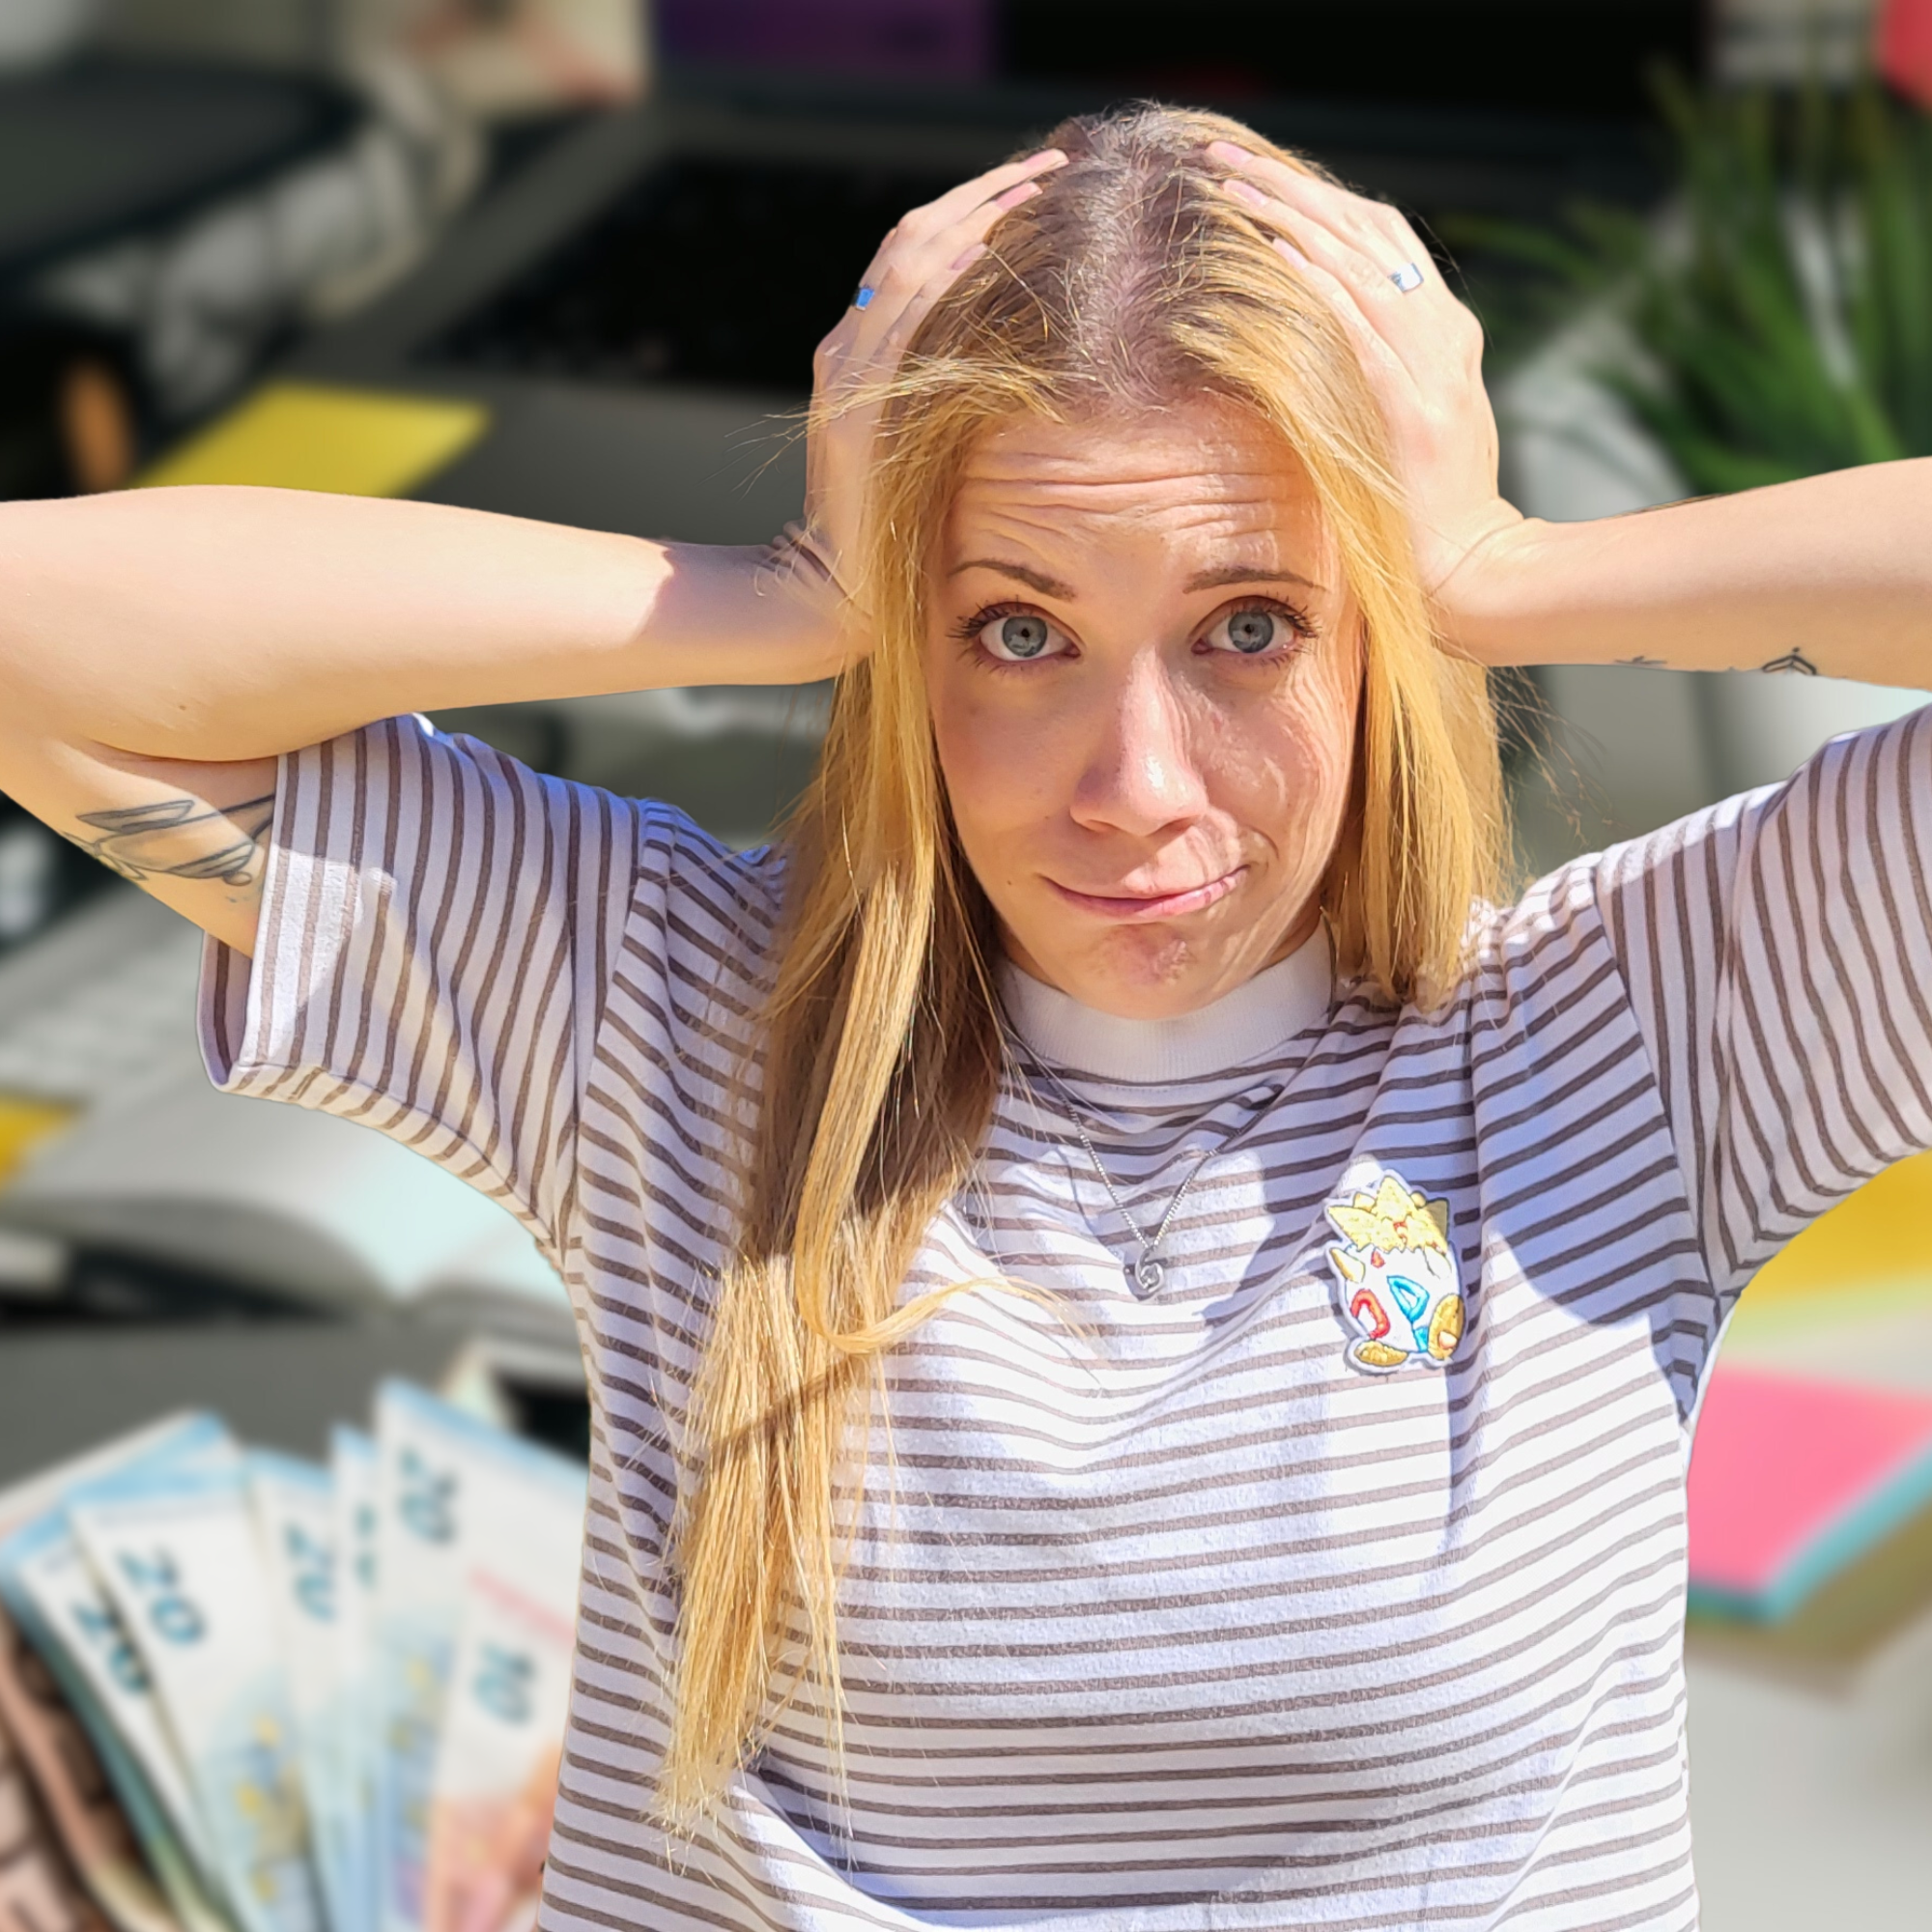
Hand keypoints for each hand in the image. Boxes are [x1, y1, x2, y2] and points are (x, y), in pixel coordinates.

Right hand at [797, 148, 1066, 642]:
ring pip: (908, 264)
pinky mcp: (857, 406)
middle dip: (984, 193)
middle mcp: (847, 347)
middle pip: (913, 237)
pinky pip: (899, 326)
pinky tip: (982, 250)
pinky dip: (938, 282)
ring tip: (1034, 186)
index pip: (914, 251)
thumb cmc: (886, 530)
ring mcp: (848, 373)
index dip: (973, 208)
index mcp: (858, 349)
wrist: (831, 588)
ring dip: (974, 219)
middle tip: (1051, 163)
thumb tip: (1007, 363)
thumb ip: (936, 394)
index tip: (1034, 185)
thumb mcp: (914, 447)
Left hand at [1209, 142, 1524, 634]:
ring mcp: (1429, 370)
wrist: (1473, 569)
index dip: (1317, 195)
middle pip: (1364, 232)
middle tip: (1222, 158)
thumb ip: (1380, 368)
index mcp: (1445, 332)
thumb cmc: (1428, 507)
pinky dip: (1319, 287)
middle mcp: (1442, 336)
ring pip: (1356, 266)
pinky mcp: (1410, 409)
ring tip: (1229, 187)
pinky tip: (1275, 254)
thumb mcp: (1413, 417)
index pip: (1381, 236)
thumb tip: (1309, 333)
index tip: (1256, 170)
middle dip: (1289, 187)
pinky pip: (1359, 331)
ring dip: (1289, 219)